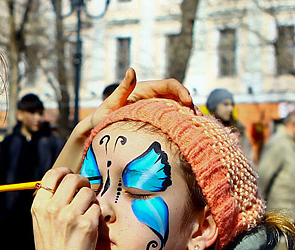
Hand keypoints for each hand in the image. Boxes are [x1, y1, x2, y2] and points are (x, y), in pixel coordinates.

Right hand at [20, 168, 100, 249]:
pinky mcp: (87, 224)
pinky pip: (97, 208)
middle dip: (82, 182)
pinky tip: (91, 226)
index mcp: (39, 206)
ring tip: (87, 213)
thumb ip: (49, 203)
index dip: (64, 173)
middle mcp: (53, 208)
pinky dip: (97, 214)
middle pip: (72, 178)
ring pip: (88, 192)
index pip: (52, 175)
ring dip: (91, 199)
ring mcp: (70, 215)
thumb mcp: (41, 224)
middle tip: (85, 190)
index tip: (70, 177)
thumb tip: (63, 182)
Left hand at [54, 68, 193, 170]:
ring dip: (188, 117)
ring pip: (178, 110)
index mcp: (144, 89)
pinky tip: (188, 135)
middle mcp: (153, 97)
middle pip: (178, 97)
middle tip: (197, 118)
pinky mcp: (156, 122)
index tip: (188, 102)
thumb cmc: (102, 117)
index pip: (169, 85)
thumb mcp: (111, 104)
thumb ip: (122, 89)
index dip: (181, 91)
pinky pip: (172, 121)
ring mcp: (155, 110)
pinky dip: (181, 125)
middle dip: (189, 105)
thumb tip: (131, 70)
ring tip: (197, 128)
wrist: (96, 132)